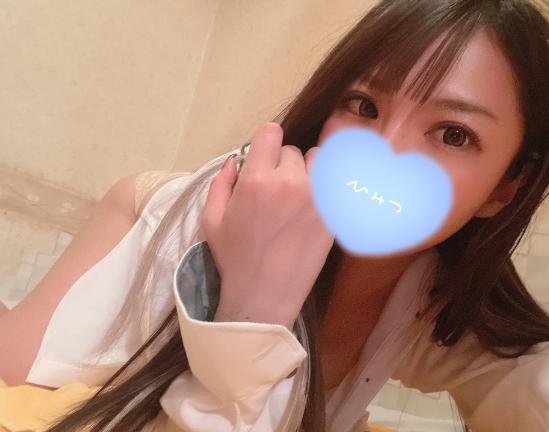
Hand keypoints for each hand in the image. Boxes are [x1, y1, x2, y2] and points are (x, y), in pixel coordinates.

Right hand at [200, 122, 334, 328]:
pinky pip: (334, 184)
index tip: (262, 158)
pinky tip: (313, 205)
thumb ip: (221, 183)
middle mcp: (290, 182)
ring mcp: (317, 198)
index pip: (270, 132)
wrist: (265, 295)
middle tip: (275, 187)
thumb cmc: (234, 258)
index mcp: (257, 180)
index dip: (264, 142)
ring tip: (298, 192)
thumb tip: (234, 161)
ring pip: (319, 162)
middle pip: (292, 151)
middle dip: (281, 163)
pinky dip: (325, 188)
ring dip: (308, 171)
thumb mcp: (211, 219)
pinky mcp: (334, 214)